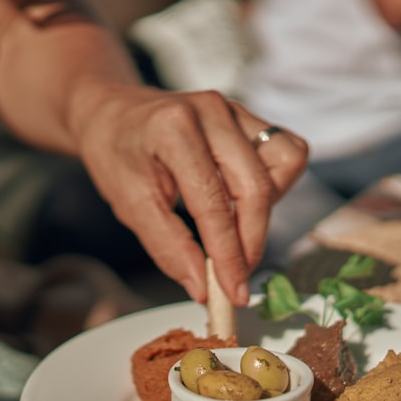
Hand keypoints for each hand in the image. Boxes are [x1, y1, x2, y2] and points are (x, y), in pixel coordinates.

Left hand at [73, 85, 307, 305]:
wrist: (114, 114)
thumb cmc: (116, 154)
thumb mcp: (129, 205)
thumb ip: (169, 247)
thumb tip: (203, 287)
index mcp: (174, 129)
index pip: (214, 202)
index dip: (227, 254)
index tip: (233, 291)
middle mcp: (212, 112)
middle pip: (257, 187)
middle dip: (250, 242)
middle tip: (235, 277)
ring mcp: (235, 110)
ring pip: (284, 165)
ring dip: (265, 209)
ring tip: (232, 226)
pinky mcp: (248, 116)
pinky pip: (286, 153)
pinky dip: (273, 186)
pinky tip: (241, 200)